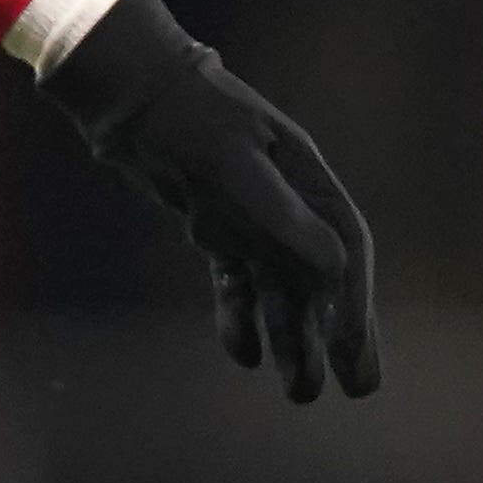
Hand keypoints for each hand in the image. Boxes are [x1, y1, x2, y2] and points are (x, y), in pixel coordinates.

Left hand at [42, 0, 379, 401]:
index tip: (351, 350)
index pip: (346, 250)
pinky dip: (241, 315)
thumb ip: (278, 212)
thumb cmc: (184, 116)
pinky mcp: (213, 226)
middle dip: (338, 335)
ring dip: (291, 337)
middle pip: (322, 279)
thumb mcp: (232, 160)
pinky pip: (237, 280)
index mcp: (308, 179)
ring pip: (280, 289)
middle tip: (355, 389)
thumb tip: (335, 265)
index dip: (352, 304)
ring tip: (301, 392)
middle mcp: (288, 202)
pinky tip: (246, 355)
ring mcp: (249, 216)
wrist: (127, 91)